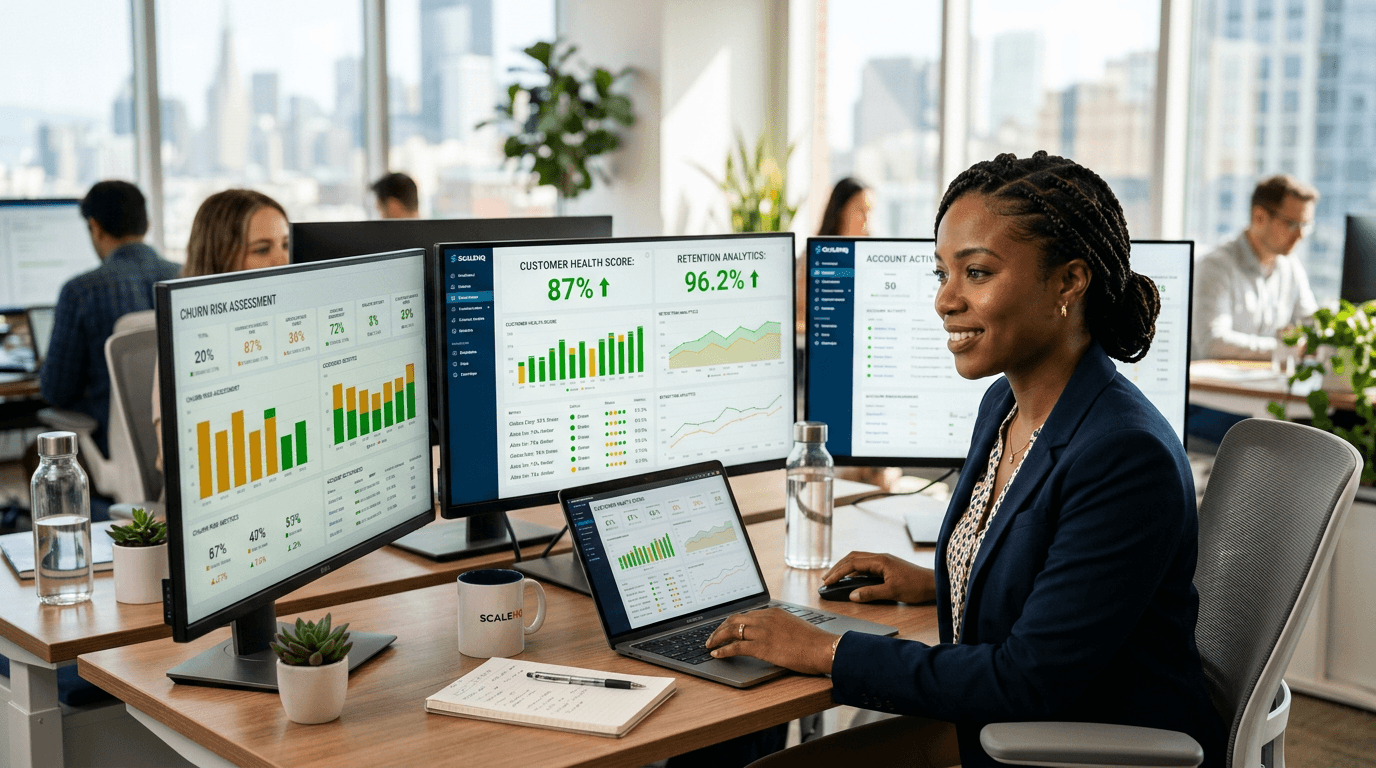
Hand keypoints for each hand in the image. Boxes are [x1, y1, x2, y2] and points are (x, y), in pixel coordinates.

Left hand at [705, 608, 836, 674]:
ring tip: (709, 645)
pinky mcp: (763, 646)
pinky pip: (736, 647)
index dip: (731, 622)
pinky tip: (716, 654)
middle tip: (710, 637)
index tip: (724, 629)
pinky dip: (723, 650)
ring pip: (731, 631)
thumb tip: (769, 635)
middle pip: (734, 619)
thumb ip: (779, 627)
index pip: (745, 614)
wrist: (823, 648)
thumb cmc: (813, 642)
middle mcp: (766, 618)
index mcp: (773, 612)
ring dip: (716, 638)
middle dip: (719, 628)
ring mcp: (763, 632)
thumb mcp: (794, 627)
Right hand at [822, 551, 935, 603]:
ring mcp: (883, 561)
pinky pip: (865, 565)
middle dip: (838, 568)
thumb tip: (852, 595)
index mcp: (880, 560)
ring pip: (858, 560)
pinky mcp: (887, 566)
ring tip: (834, 578)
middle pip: (852, 558)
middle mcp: (880, 557)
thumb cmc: (916, 586)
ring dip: (845, 568)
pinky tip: (851, 579)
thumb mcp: (892, 592)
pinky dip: (854, 571)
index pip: (852, 563)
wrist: (934, 583)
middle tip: (826, 579)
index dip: (838, 573)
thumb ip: (871, 593)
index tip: (827, 582)